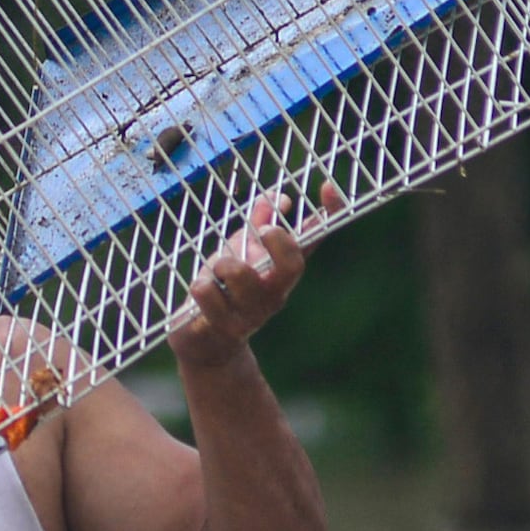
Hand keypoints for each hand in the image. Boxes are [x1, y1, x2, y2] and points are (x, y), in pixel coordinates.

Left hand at [164, 188, 320, 365]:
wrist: (206, 344)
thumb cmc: (226, 290)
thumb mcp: (242, 253)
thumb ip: (258, 224)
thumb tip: (279, 198)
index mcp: (281, 272)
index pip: (312, 241)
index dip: (327, 214)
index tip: (329, 187)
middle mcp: (274, 293)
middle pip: (291, 266)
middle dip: (277, 244)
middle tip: (263, 232)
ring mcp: (251, 314)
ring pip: (241, 274)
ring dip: (223, 263)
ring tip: (216, 271)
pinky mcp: (223, 327)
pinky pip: (207, 293)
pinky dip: (200, 285)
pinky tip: (200, 290)